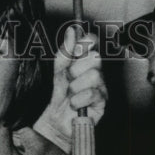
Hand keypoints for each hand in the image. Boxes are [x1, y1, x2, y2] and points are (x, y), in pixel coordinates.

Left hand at [33, 25, 106, 145]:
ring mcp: (100, 86)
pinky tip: (74, 105)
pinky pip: (92, 93)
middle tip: (68, 80)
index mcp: (83, 60)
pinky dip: (78, 100)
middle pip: (95, 57)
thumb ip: (64, 53)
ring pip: (94, 75)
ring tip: (70, 95)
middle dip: (76, 69)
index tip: (76, 48)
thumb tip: (71, 32)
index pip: (92, 41)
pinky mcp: (102, 102)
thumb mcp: (55, 72)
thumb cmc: (55, 97)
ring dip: (76, 87)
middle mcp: (95, 71)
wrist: (52, 122)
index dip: (86, 41)